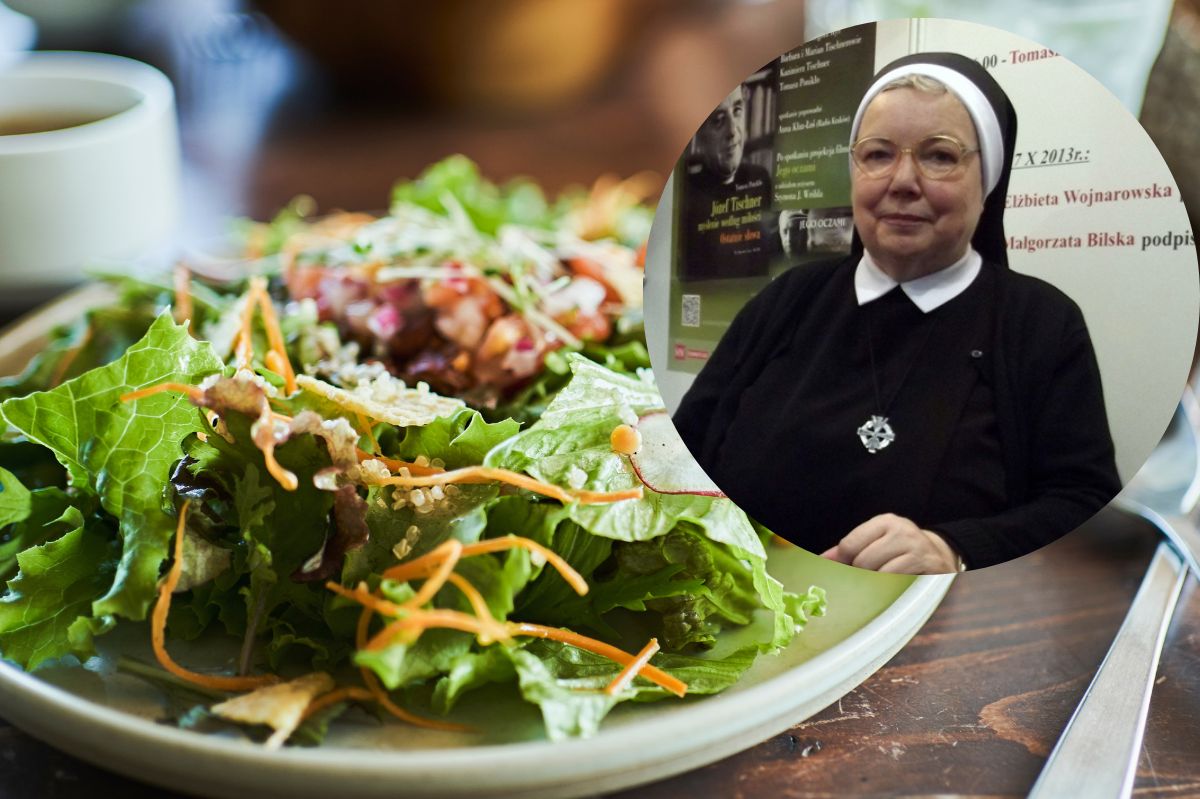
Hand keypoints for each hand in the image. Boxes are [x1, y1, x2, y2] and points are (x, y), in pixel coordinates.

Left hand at [820, 513, 961, 573]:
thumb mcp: (876, 540)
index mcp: (885, 522)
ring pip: (879, 575)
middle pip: (862, 562)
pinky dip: (893, 589)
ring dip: (877, 583)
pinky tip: (897, 585)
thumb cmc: (899, 549)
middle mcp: (903, 531)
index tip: (843, 570)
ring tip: (884, 580)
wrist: (940, 554)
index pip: (849, 545)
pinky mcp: (930, 567)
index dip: (842, 562)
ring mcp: (918, 549)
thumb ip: (849, 548)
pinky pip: (898, 584)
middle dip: (861, 574)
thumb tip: (823, 560)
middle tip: (869, 577)